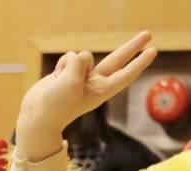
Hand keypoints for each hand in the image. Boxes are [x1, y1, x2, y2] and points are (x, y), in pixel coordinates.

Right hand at [16, 32, 157, 161]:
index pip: (126, 73)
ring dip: (70, 64)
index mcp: (101, 90)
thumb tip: (78, 57)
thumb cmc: (56, 106)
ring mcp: (82, 77)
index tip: (153, 51)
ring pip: (82, 56)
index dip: (139, 62)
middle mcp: (94, 82)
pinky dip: (61, 65)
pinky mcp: (68, 73)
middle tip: (148, 34)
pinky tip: (55, 79)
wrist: (36, 116)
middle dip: (132, 47)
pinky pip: (69, 58)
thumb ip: (80, 63)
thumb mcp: (71, 82)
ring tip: (62, 83)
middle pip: (117, 60)